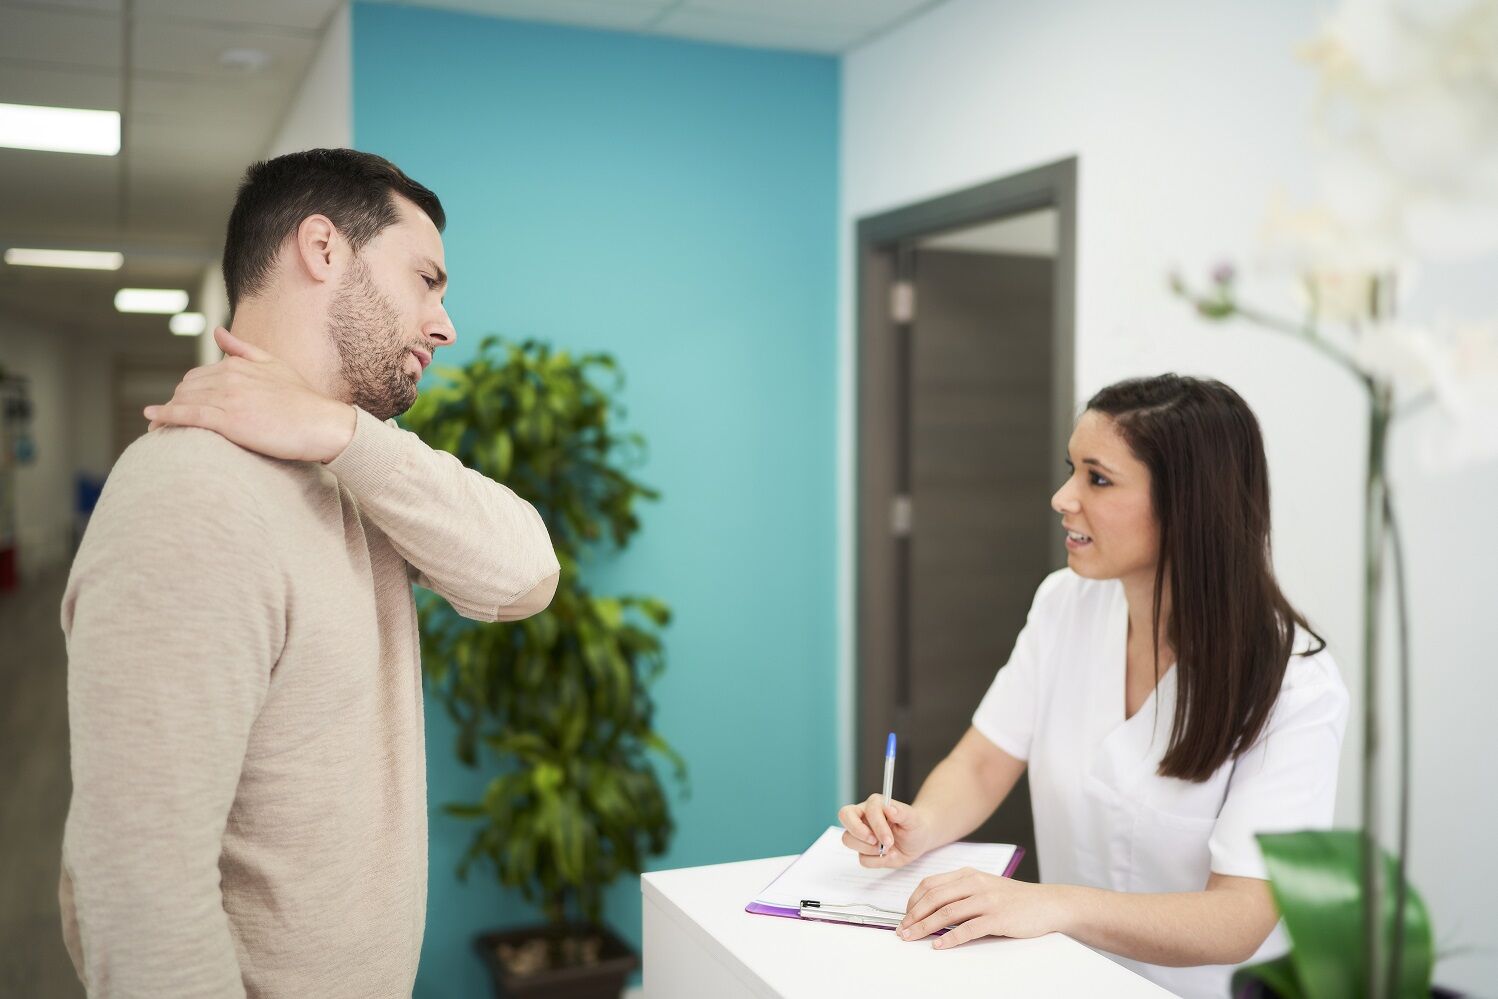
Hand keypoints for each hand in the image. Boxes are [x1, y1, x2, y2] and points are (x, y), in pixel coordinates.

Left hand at [145, 327, 355, 462]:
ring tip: (155, 426)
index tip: (182, 405)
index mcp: (237, 365)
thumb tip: (217, 332)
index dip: (187, 392)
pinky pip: (188, 416)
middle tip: (165, 420)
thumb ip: (242, 349)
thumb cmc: (303, 399)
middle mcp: (229, 378)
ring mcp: (228, 399)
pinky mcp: (228, 420)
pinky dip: (167, 416)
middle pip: (186, 388)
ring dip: (165, 412)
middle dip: (174, 402)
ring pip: (184, 401)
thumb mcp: (274, 365)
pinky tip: (153, 420)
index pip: (197, 376)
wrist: (322, 424)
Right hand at [836, 794, 937, 868]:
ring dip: (868, 849)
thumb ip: (901, 812)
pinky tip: (889, 856)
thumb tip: (889, 808)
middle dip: (859, 833)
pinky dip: (877, 861)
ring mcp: (861, 834)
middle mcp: (863, 816)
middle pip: (844, 817)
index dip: (875, 826)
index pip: (864, 809)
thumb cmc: (914, 825)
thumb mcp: (912, 818)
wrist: (919, 840)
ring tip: (887, 850)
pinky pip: (862, 859)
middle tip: (877, 843)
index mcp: (873, 804)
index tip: (889, 840)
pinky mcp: (864, 851)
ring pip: (848, 840)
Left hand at [897, 867, 1067, 948]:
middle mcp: (975, 883)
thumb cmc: (1013, 899)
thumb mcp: (984, 886)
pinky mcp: (998, 917)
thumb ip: (961, 892)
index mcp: (968, 874)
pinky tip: (939, 946)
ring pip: (947, 912)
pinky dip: (950, 938)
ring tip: (912, 938)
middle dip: (914, 916)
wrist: (1047, 903)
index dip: (913, 901)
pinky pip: (968, 929)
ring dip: (925, 927)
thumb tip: (931, 909)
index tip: (904, 916)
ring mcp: (987, 900)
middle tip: (902, 931)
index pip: (930, 884)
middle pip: (934, 898)